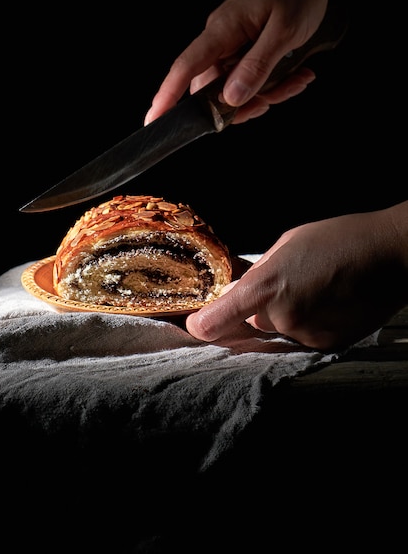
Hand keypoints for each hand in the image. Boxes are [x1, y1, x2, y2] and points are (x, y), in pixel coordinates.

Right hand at [145, 0, 330, 125]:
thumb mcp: (284, 32)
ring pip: (235, 88)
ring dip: (266, 93)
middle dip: (243, 103)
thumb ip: (256, 67)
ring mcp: (232, 45)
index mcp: (223, 29)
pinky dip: (273, 84)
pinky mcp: (245, 50)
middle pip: (213, 89)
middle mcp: (221, 39)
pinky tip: (295, 73)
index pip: (186, 67)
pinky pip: (249, 79)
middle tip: (272, 98)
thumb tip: (230, 98)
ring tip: (294, 79)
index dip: (168, 96)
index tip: (154, 119)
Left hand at [186, 203, 407, 351]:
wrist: (392, 255)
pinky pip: (301, 338)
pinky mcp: (326, 345)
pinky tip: (327, 302)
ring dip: (285, 315)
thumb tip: (233, 290)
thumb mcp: (288, 242)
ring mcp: (306, 335)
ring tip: (314, 288)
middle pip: (253, 321)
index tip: (197, 323)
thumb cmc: (338, 239)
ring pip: (278, 330)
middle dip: (259, 307)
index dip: (203, 324)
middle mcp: (283, 316)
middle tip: (289, 283)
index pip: (218, 319)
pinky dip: (307, 323)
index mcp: (267, 285)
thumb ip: (257, 271)